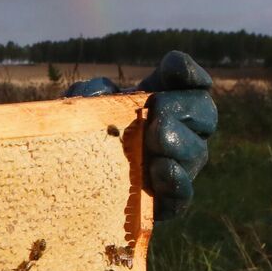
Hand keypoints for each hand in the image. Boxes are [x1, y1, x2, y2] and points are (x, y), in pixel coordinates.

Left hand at [65, 51, 217, 220]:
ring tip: (154, 140)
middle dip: (182, 106)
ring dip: (178, 143)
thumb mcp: (81, 109)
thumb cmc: (80, 138)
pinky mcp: (165, 202)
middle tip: (156, 109)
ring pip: (197, 152)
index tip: (172, 68)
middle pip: (204, 113)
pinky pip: (183, 194)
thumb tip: (104, 91)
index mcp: (162, 104)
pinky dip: (176, 181)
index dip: (188, 73)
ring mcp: (176, 167)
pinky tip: (160, 169)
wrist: (67, 184)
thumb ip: (92, 92)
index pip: (189, 84)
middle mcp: (178, 133)